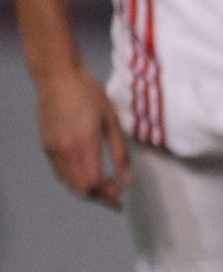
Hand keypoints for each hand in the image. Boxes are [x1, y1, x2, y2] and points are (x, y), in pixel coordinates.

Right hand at [36, 63, 129, 208]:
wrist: (58, 75)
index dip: (109, 194)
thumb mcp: (112, 122)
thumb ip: (120, 153)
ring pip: (69, 183)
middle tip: (115, 191)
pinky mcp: (46, 145)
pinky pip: (60, 172)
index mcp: (85, 144)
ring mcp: (53, 148)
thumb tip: (128, 180)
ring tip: (103, 183)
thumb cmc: (89, 94)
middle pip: (81, 188)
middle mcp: (65, 150)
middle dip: (100, 196)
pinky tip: (86, 171)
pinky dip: (74, 179)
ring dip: (87, 189)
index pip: (95, 183)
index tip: (122, 193)